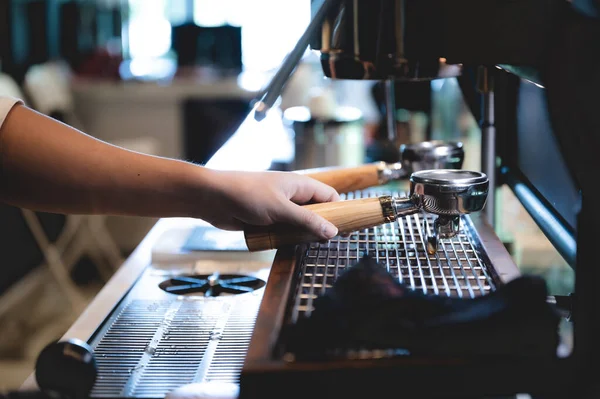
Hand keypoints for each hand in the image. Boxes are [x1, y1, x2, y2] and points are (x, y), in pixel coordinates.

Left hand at [201, 170, 340, 239]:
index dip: (339, 210)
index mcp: (298, 185)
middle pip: (315, 212)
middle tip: (325, 244)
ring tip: (306, 247)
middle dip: (320, 226)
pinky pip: (284, 231)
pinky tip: (288, 247)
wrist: (212, 199)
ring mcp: (278, 208)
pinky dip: (286, 238)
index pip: (328, 196)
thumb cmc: (246, 195)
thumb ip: (307, 221)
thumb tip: (333, 232)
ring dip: (301, 235)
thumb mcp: (281, 209)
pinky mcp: (266, 220)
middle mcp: (290, 196)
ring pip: (299, 224)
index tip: (346, 229)